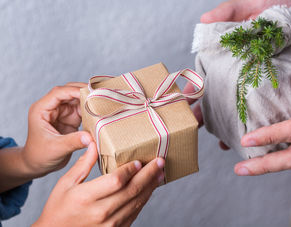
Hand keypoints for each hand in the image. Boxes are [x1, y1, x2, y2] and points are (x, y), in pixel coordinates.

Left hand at [22, 83, 92, 176]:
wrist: (38, 164)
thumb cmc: (39, 156)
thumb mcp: (55, 149)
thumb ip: (73, 142)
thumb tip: (90, 137)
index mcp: (41, 109)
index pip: (59, 93)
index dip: (74, 91)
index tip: (90, 94)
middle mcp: (52, 107)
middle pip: (70, 92)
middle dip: (85, 92)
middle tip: (101, 94)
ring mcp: (62, 112)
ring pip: (78, 99)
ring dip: (90, 101)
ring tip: (104, 103)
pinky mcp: (70, 118)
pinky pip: (83, 109)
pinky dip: (92, 110)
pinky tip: (101, 113)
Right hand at [33, 142, 164, 226]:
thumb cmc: (58, 208)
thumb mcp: (65, 184)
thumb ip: (82, 164)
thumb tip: (94, 143)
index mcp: (86, 197)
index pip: (115, 181)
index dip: (130, 170)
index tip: (139, 161)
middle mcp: (100, 212)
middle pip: (131, 190)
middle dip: (149, 174)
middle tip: (160, 161)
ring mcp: (110, 224)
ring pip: (137, 202)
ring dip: (150, 186)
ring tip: (160, 173)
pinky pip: (134, 213)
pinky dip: (144, 199)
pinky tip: (149, 189)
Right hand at [188, 0, 290, 149]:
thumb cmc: (275, 4)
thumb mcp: (250, 3)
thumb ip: (229, 11)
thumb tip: (204, 19)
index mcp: (230, 52)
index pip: (207, 72)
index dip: (195, 85)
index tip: (186, 99)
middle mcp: (241, 69)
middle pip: (219, 93)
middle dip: (206, 110)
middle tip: (195, 125)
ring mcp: (259, 79)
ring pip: (239, 104)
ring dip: (228, 121)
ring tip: (221, 139)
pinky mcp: (277, 84)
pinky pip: (266, 105)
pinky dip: (257, 120)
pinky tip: (253, 135)